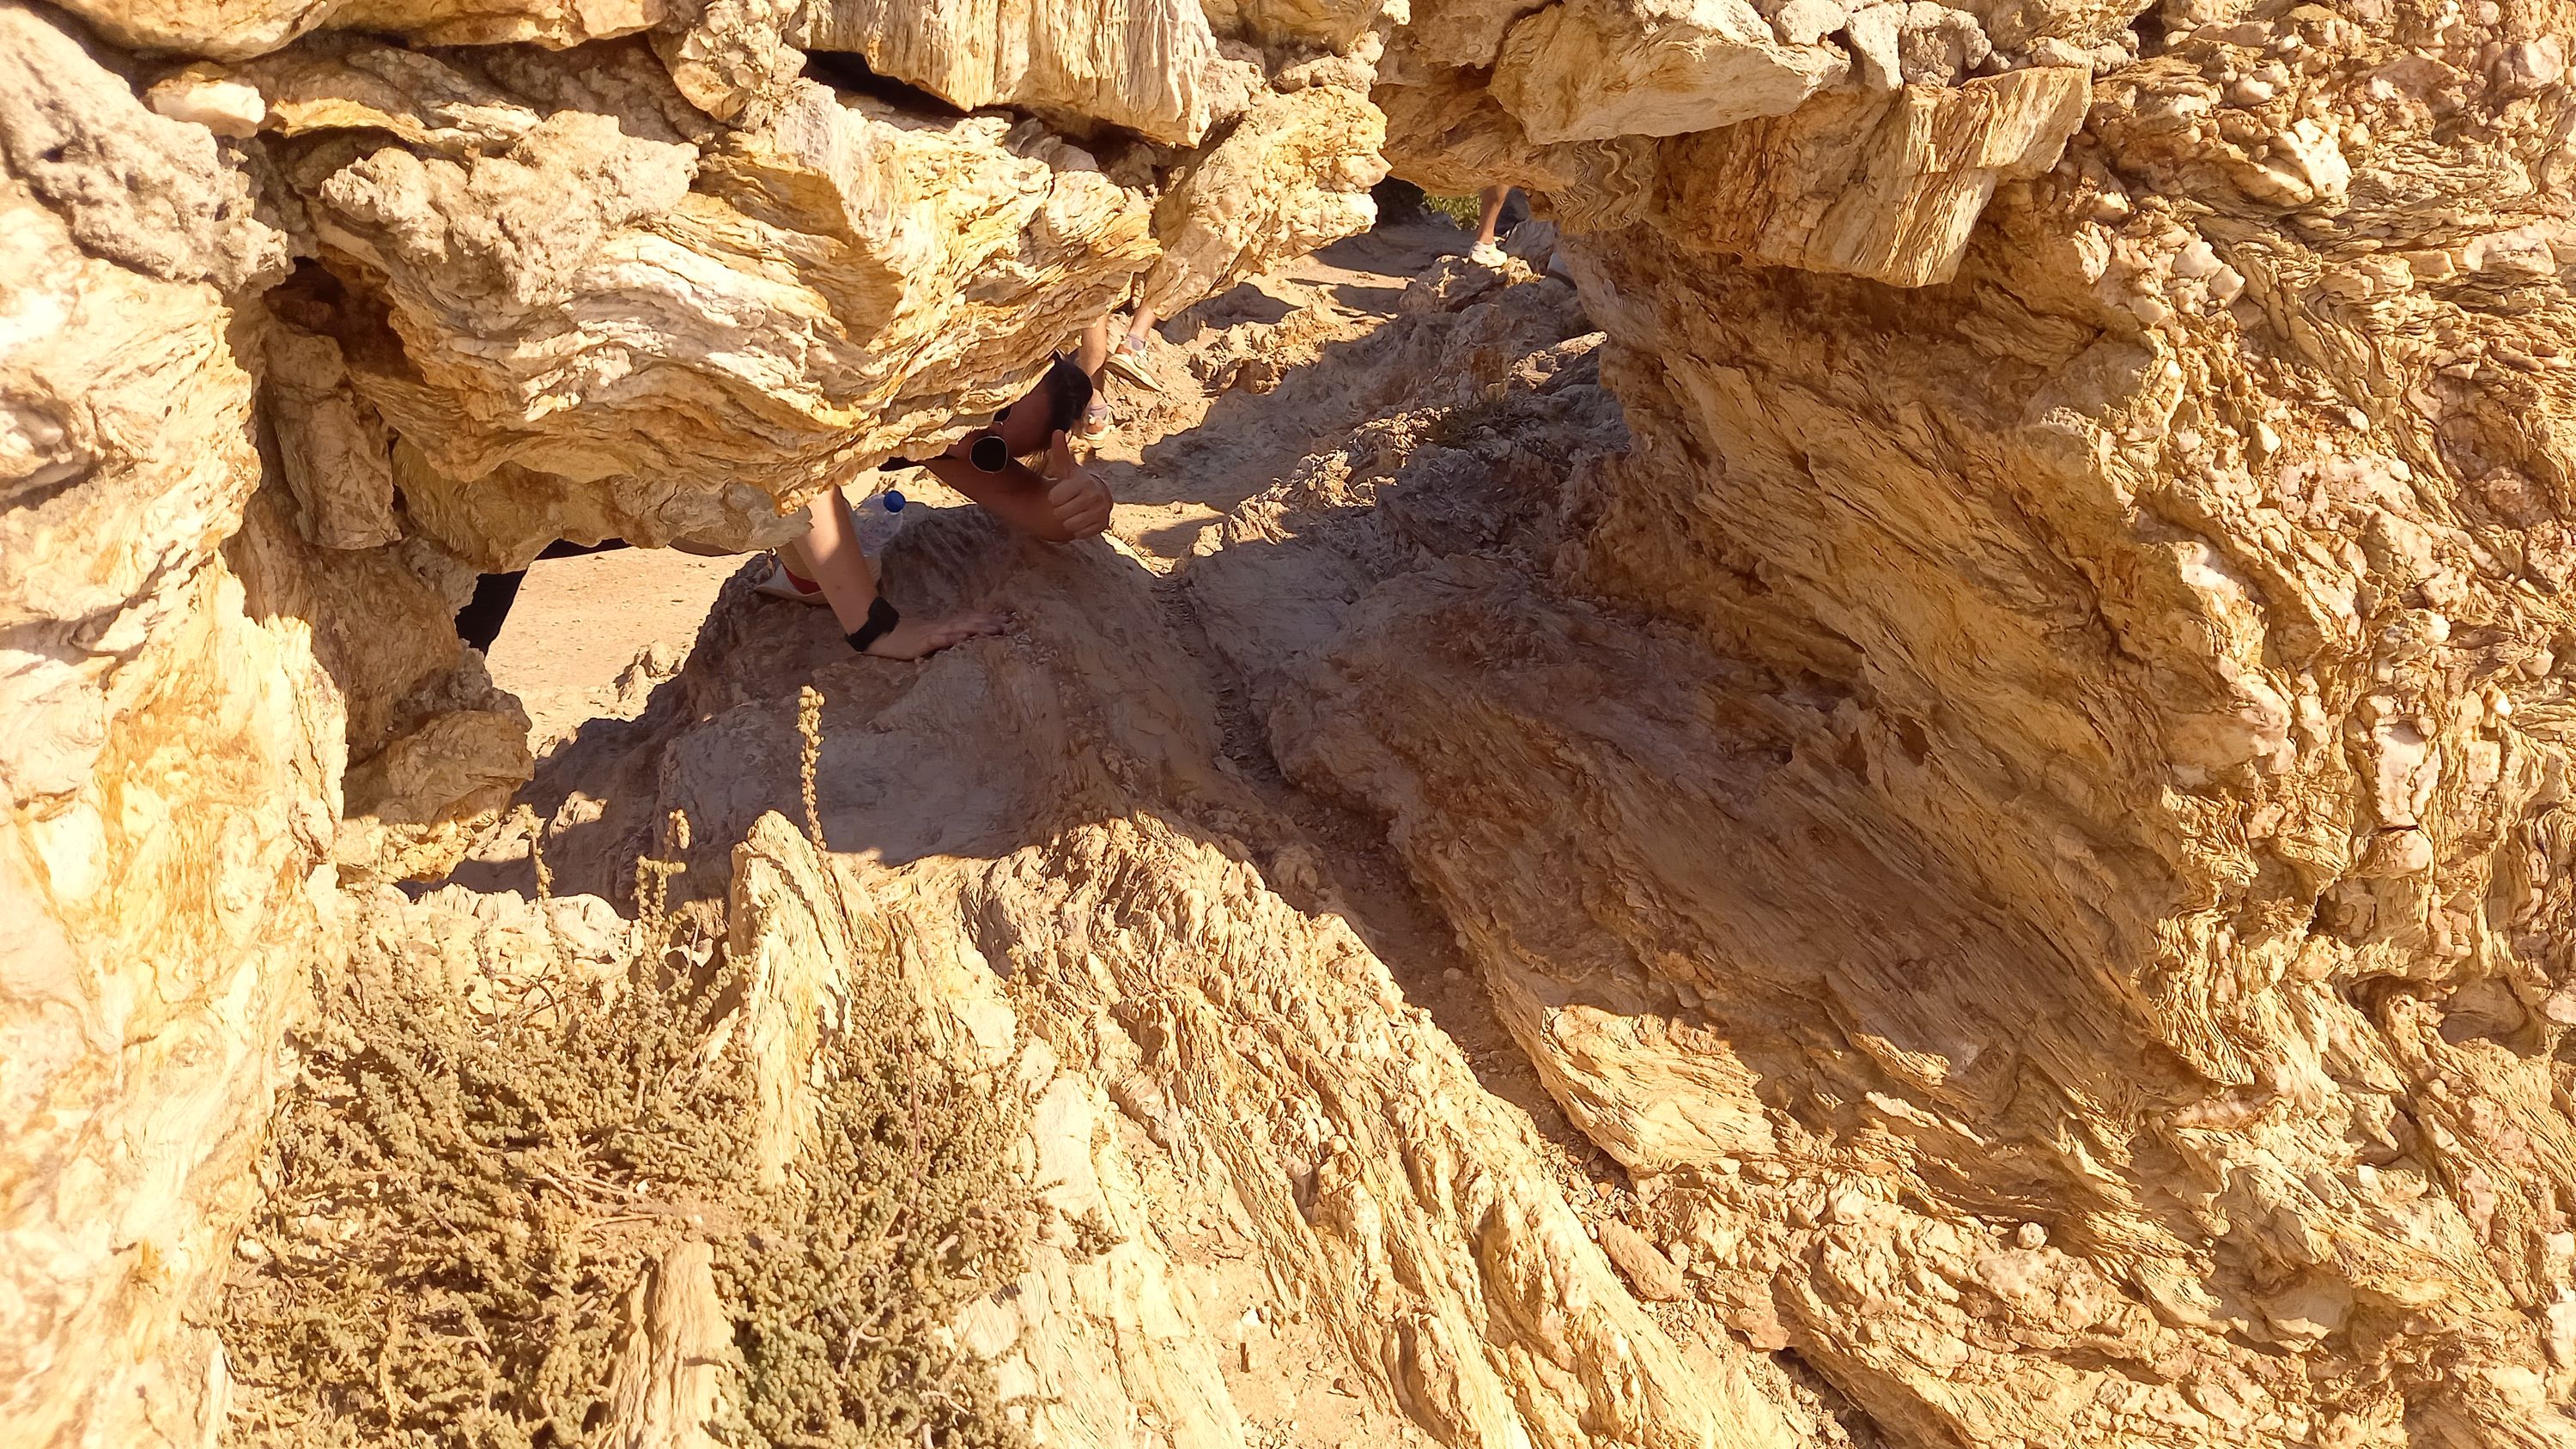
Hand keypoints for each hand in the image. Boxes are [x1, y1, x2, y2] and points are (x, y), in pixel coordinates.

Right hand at [861, 608, 1009, 659]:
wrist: (881, 634)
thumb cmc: (905, 638)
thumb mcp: (929, 637)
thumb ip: (945, 637)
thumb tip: (963, 638)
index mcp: (944, 625)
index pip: (969, 619)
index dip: (987, 619)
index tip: (1006, 621)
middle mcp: (942, 625)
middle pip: (969, 621)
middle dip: (989, 622)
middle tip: (1008, 624)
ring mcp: (933, 632)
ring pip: (959, 627)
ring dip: (977, 627)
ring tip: (994, 629)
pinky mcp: (923, 641)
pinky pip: (940, 638)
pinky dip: (953, 637)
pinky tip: (964, 638)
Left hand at [1041, 429, 1112, 539]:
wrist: (1097, 496)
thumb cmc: (1076, 482)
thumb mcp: (1067, 468)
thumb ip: (1060, 452)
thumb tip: (1056, 431)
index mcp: (1083, 482)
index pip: (1053, 499)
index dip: (1054, 497)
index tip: (1062, 492)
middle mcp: (1094, 496)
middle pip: (1060, 513)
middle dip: (1060, 510)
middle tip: (1068, 503)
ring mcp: (1100, 512)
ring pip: (1069, 525)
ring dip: (1068, 520)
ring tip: (1074, 511)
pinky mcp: (1102, 525)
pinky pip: (1079, 534)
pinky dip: (1078, 529)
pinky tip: (1082, 519)